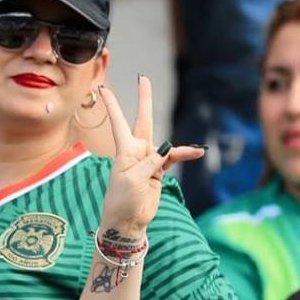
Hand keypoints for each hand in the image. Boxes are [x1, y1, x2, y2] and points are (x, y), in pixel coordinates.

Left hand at [97, 77, 204, 240]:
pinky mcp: (158, 171)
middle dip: (144, 99)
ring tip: (194, 151)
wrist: (127, 221)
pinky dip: (185, 156)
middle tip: (143, 77)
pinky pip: (174, 159)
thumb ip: (151, 162)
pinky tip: (196, 154)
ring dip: (180, 150)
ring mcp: (148, 160)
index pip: (118, 122)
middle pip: (143, 120)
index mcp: (124, 151)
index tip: (102, 89)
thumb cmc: (122, 200)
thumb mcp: (133, 180)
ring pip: (166, 146)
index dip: (112, 105)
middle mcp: (136, 151)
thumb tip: (168, 148)